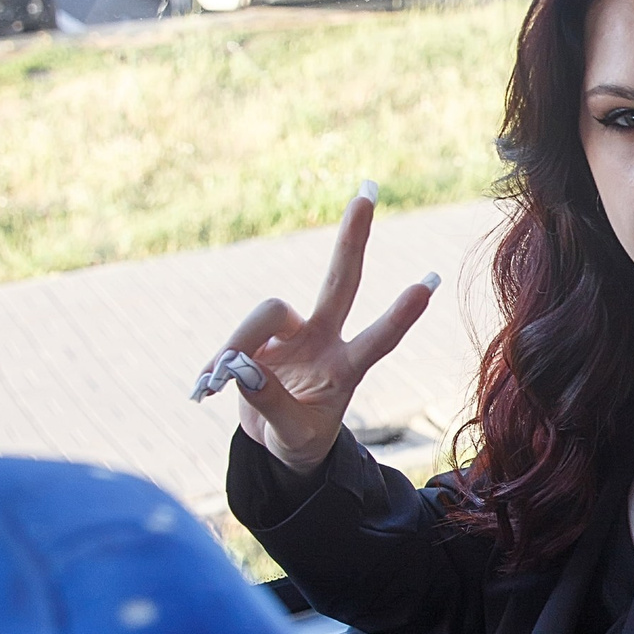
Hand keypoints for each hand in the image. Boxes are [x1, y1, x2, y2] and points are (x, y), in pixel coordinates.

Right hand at [190, 185, 438, 472]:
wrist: (277, 443)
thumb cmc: (300, 441)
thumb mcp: (293, 436)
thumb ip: (271, 403)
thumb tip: (241, 368)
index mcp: (347, 367)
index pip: (379, 338)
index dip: (402, 314)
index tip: (430, 282)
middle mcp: (324, 339)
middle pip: (341, 280)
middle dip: (352, 237)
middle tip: (369, 191)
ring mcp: (291, 335)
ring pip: (267, 312)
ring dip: (240, 343)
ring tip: (215, 384)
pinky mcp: (258, 339)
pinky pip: (233, 340)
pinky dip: (216, 364)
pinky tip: (202, 389)